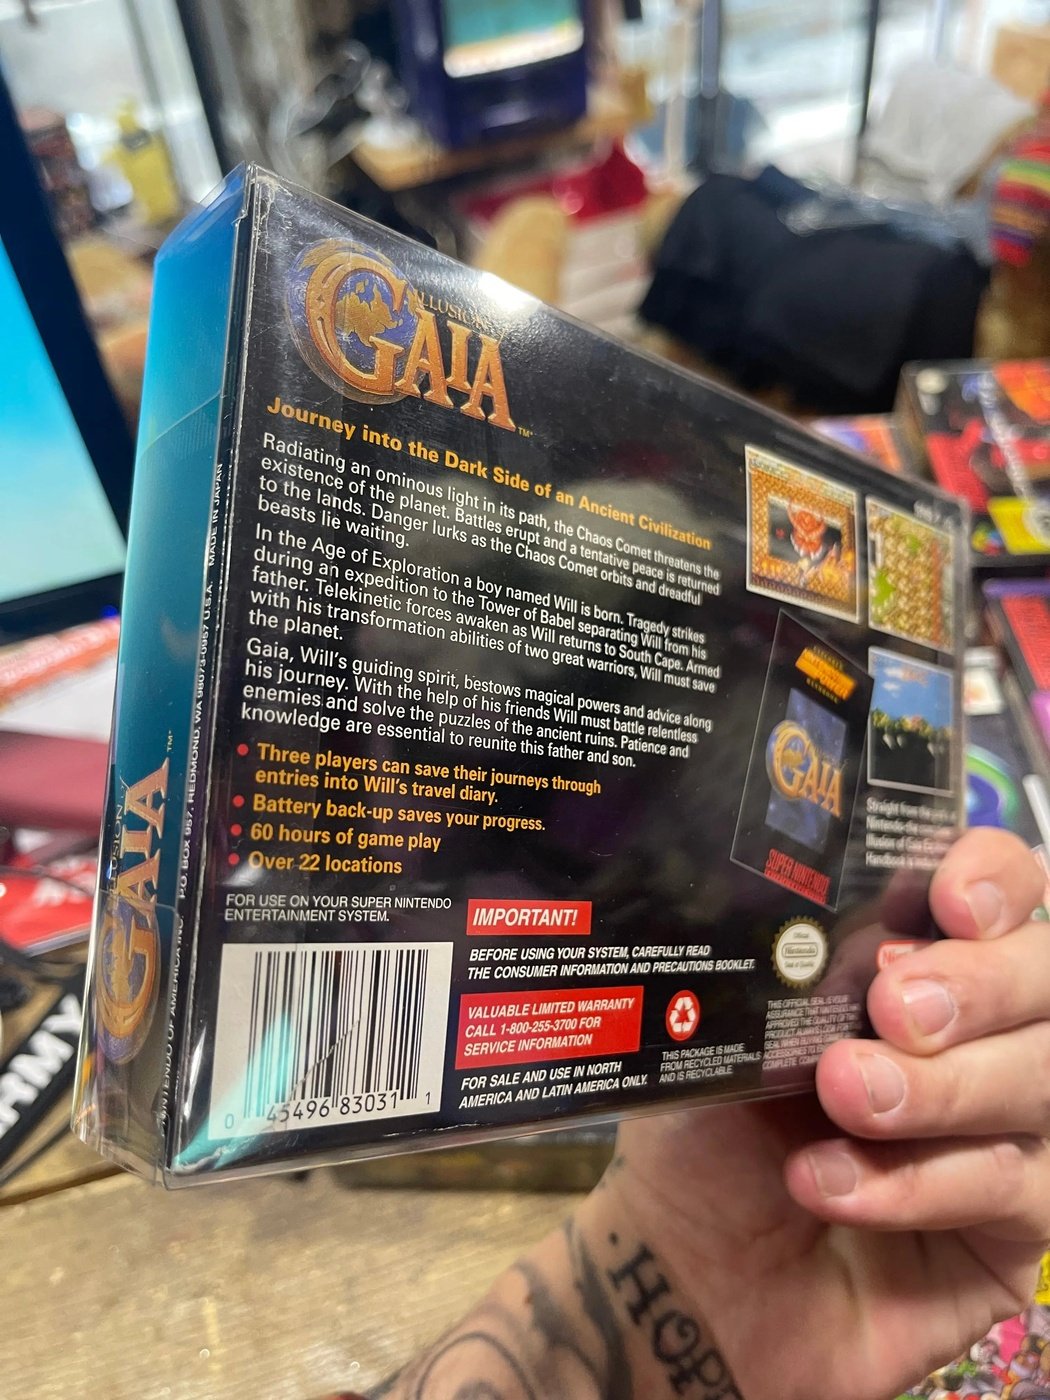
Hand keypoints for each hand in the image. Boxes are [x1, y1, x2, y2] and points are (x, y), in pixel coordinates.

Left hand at [606, 828, 1049, 1399]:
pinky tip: (830, 1183)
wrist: (684, 1276)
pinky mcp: (1018, 1232)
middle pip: (1046, 977)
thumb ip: (782, 967)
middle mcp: (982, 1034)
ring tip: (843, 1093)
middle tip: (893, 1003)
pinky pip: (1014, 1188)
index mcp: (915, 961)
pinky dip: (918, 1182)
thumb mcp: (725, 1032)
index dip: (996, 879)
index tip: (949, 899)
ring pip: (1044, 1081)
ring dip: (940, 1087)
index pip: (1001, 889)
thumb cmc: (706, 1137)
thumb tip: (814, 909)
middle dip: (981, 981)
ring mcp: (1012, 1130)